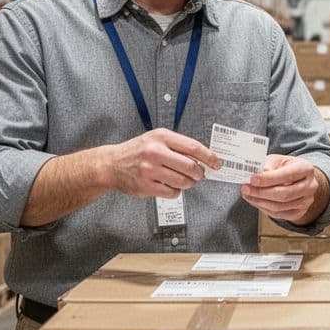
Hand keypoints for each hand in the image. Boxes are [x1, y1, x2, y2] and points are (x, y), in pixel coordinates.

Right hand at [104, 129, 221, 199]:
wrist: (112, 164)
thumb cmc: (137, 151)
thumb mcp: (156, 138)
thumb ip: (178, 145)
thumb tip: (203, 157)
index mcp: (161, 137)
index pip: (193, 147)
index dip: (209, 157)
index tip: (217, 163)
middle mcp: (155, 152)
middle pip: (191, 167)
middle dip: (199, 173)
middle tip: (199, 175)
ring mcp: (150, 170)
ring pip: (183, 182)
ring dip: (189, 183)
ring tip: (184, 180)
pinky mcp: (146, 186)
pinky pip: (172, 192)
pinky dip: (176, 191)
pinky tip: (169, 185)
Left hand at [242, 154, 323, 223]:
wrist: (298, 178)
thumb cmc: (286, 167)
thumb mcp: (277, 160)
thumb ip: (267, 165)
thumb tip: (257, 175)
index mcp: (306, 169)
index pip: (287, 176)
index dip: (268, 179)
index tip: (252, 179)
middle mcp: (310, 186)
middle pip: (283, 194)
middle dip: (261, 192)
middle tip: (245, 188)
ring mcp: (306, 201)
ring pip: (279, 206)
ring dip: (259, 202)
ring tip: (247, 195)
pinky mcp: (299, 212)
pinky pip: (279, 214)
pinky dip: (264, 208)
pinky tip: (255, 201)